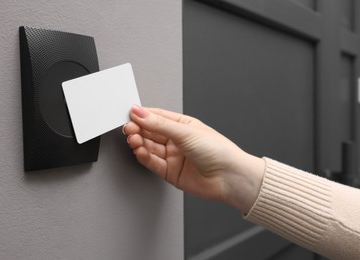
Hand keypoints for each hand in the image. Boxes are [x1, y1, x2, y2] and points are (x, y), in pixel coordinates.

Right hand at [123, 105, 264, 212]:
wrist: (229, 178)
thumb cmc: (218, 151)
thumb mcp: (186, 132)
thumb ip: (159, 124)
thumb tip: (140, 112)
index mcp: (183, 125)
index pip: (157, 117)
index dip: (142, 115)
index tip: (129, 114)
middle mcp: (177, 140)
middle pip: (151, 132)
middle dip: (138, 129)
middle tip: (129, 128)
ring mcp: (174, 156)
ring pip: (150, 147)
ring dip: (140, 142)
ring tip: (134, 139)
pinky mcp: (170, 172)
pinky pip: (153, 163)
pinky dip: (144, 156)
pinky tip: (140, 151)